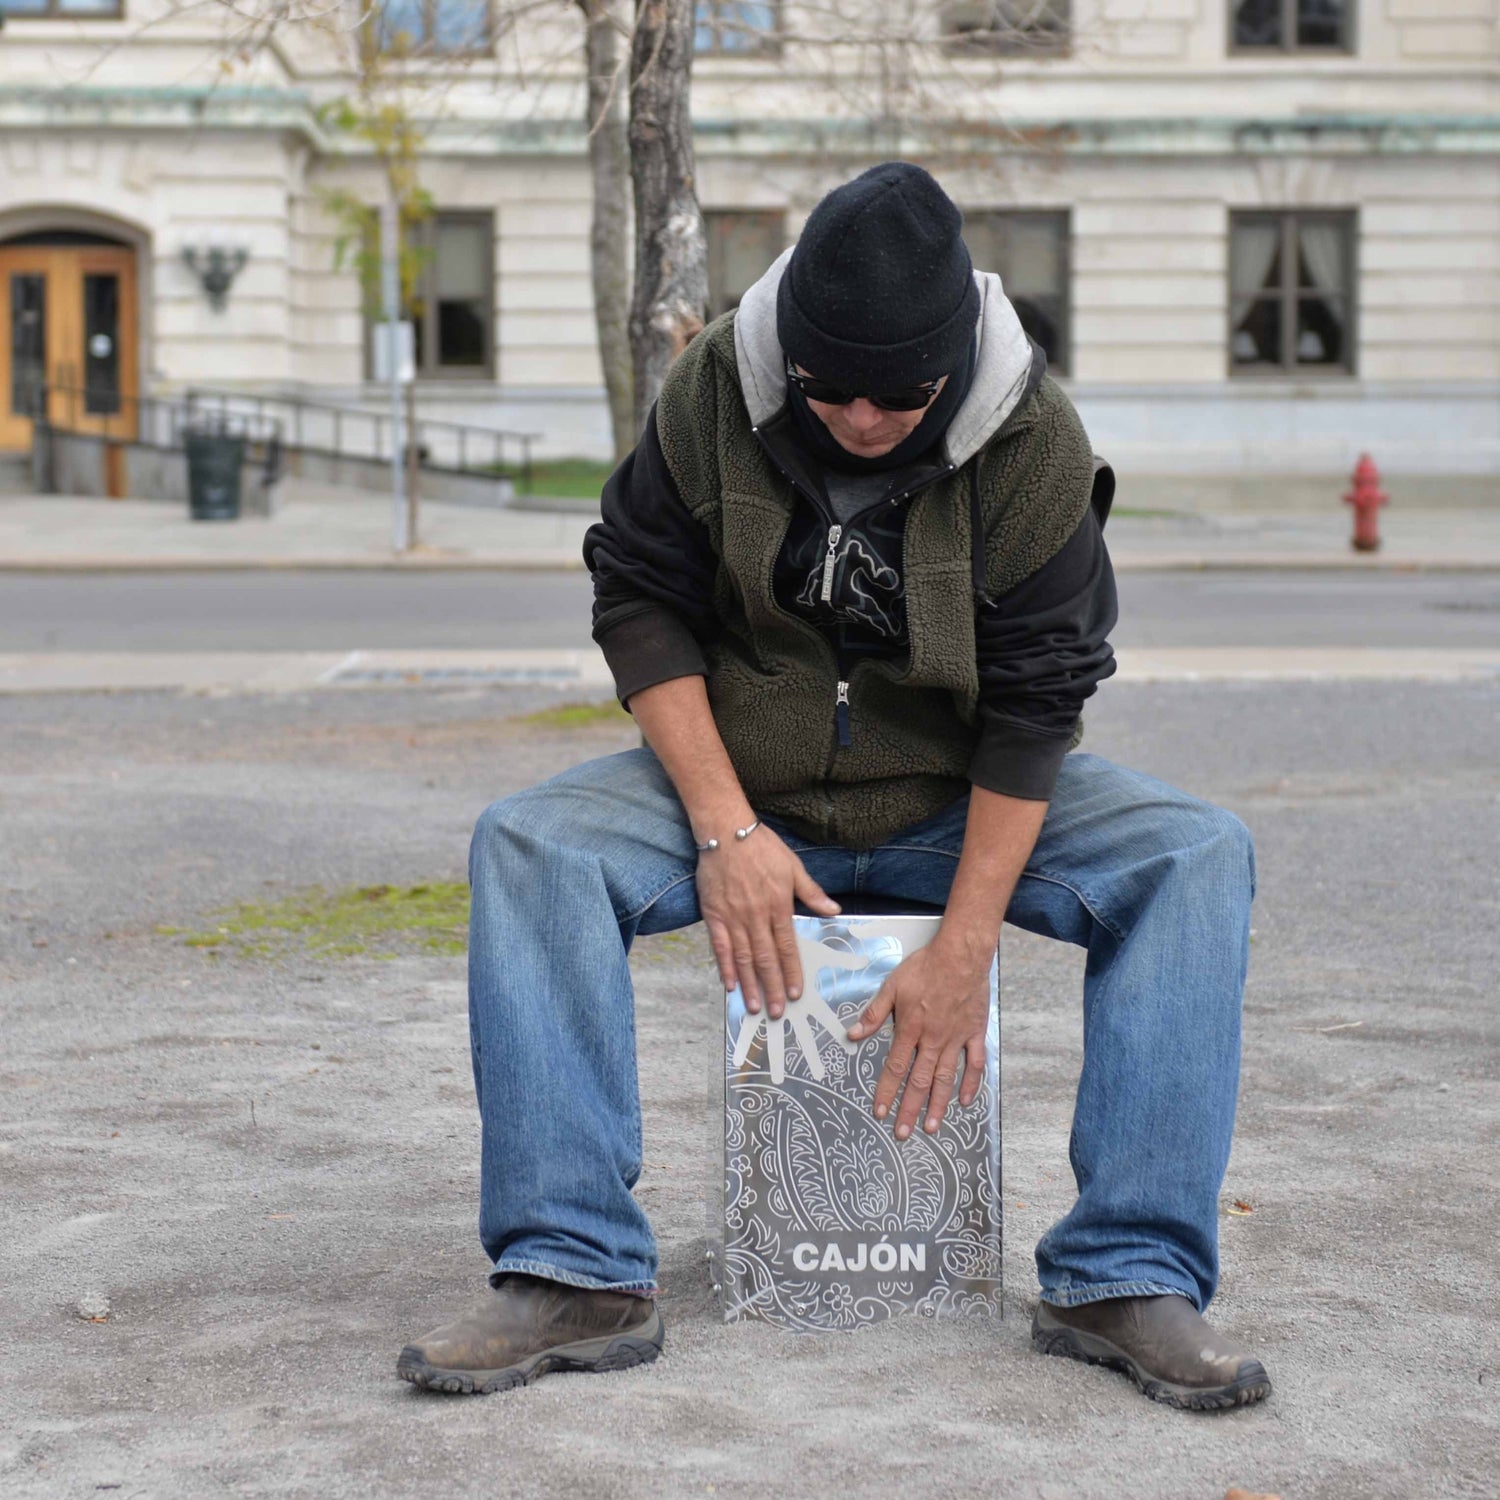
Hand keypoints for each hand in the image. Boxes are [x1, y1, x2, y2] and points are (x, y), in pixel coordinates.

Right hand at [697, 826, 838, 1017]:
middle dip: (772, 988)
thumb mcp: (793, 867)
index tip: (796, 993)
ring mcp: (733, 917)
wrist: (726, 832)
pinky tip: (729, 984)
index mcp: (779, 906)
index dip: (792, 972)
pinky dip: (725, 967)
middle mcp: (756, 916)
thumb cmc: (762, 847)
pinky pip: (720, 946)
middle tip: (778, 1012)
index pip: (787, 947)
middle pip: (766, 959)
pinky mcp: (713, 915)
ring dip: (749, 985)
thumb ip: (812, 893)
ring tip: (754, 1007)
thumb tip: (833, 910)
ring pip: (744, 958)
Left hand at [846, 937, 992, 1138]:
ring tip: (932, 1127)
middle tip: (903, 1133)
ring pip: (946, 1078)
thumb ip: (873, 1013)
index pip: (895, 1068)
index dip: (886, 1092)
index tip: (880, 1112)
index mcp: (910, 1029)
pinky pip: (974, 1063)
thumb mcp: (892, 985)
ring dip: (938, 1105)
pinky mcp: (975, 1033)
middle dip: (910, 1109)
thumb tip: (852, 1035)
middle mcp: (933, 1040)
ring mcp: (956, 1038)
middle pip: (920, 1081)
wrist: (961, 955)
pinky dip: (970, 1083)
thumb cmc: (925, 967)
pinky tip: (965, 1101)